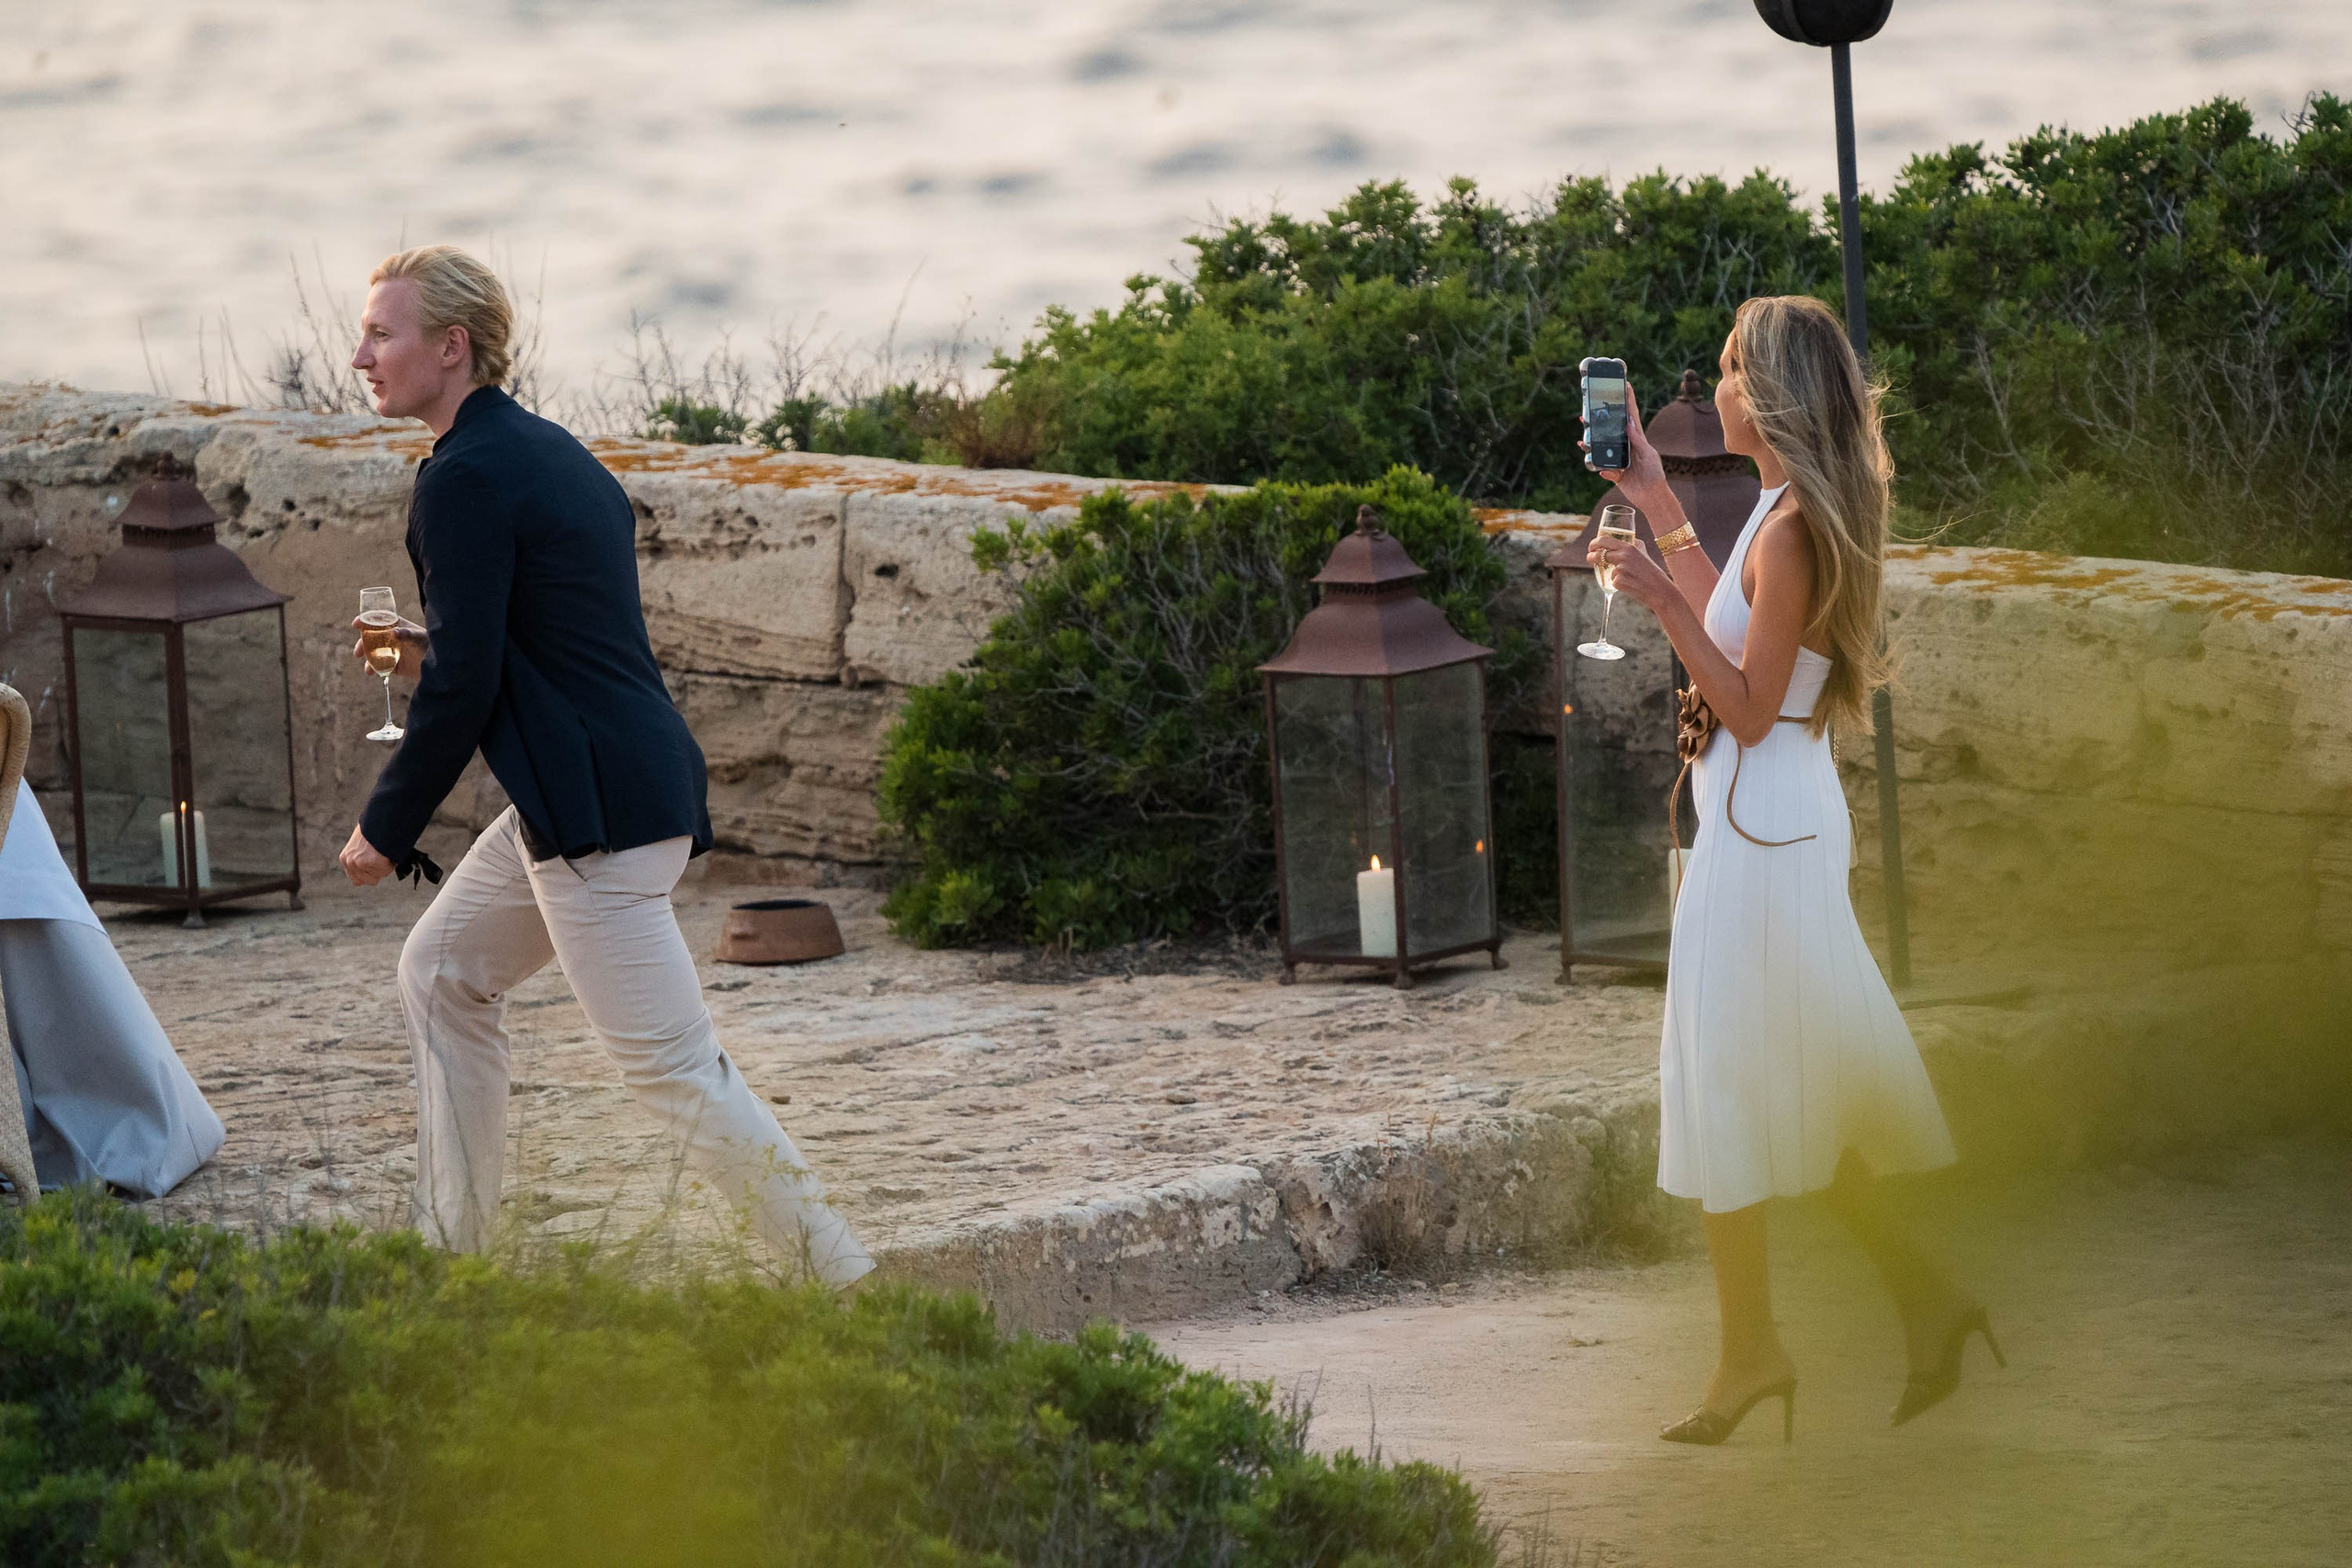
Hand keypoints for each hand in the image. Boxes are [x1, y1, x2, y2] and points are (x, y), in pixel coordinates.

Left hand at [340, 824, 393, 886]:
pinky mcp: (372, 861)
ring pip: (380, 875)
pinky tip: (388, 849)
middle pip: (369, 881)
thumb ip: (361, 857)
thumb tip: (371, 867)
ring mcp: (360, 863)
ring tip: (385, 850)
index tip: (376, 865)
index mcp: (345, 858)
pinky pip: (387, 869)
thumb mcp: (361, 844)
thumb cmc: (375, 829)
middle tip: (382, 856)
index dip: (370, 874)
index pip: (357, 880)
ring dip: (386, 866)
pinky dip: (391, 862)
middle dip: (378, 871)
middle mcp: (350, 862)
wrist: (381, 818)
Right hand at [351, 614, 427, 679]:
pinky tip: (371, 672)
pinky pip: (379, 666)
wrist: (438, 666)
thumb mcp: (418, 638)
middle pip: (371, 638)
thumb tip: (393, 632)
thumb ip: (406, 634)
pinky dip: (373, 669)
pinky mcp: (393, 665)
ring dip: (366, 659)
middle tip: (358, 652)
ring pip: (373, 653)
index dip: (365, 621)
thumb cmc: (430, 645)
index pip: (377, 620)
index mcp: (396, 626)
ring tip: (367, 669)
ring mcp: (391, 651)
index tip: (355, 624)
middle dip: (362, 644)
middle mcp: (391, 637)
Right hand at [1581, 383, 1671, 514]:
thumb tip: (1629, 422)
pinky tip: (1599, 468)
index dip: (1628, 400)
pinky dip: (1600, 468)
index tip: (1625, 384)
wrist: (1652, 496)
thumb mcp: (1648, 454)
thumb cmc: (1654, 473)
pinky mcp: (1614, 473)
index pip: (1631, 416)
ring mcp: (1619, 459)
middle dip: (1599, 420)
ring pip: (1602, 448)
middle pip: (1610, 430)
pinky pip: (1603, 468)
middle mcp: (1626, 446)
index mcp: (1637, 439)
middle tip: (1587, 411)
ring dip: (1591, 443)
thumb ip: (1638, 440)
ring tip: (1582, 439)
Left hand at [1585, 531, 1677, 615]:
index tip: (1592, 547)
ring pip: (1607, 569)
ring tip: (1628, 577)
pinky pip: (1612, 581)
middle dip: (1591, 556)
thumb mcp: (1644, 553)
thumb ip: (1634, 545)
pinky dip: (1618, 583)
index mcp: (1629, 547)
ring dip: (1612, 573)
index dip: (1594, 543)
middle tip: (1590, 558)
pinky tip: (1630, 585)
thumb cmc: (1651, 572)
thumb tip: (1626, 540)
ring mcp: (1620, 569)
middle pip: (1598, 554)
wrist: (1659, 590)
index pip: (1604, 540)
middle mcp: (1623, 556)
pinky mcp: (1619, 582)